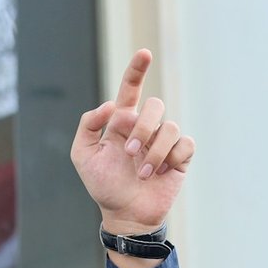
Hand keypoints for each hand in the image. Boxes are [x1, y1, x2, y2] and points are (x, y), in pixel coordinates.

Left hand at [71, 49, 195, 235]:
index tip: (144, 53)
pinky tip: (160, 173)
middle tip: (129, 152)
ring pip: (170, 127)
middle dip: (143, 127)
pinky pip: (185, 143)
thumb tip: (111, 106)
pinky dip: (171, 158)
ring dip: (153, 152)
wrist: (124, 214)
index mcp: (123, 122)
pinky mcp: (180, 157)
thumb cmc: (103, 185)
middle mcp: (146, 127)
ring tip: (141, 173)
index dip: (137, 69)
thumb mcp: (83, 156)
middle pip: (155, 105)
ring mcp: (164, 141)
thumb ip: (88, 126)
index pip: (131, 89)